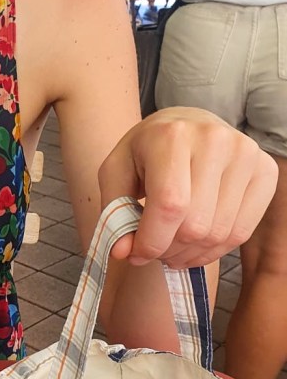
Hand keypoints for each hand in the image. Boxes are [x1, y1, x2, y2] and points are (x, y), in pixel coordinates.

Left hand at [98, 108, 277, 268]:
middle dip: (168, 249)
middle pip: (195, 225)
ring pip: (219, 233)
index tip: (136, 254)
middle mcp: (215, 140)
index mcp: (172, 136)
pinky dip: (215, 250)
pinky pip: (241, 232)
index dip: (151, 241)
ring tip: (173, 247)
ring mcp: (245, 154)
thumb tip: (121, 253)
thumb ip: (114, 212)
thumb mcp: (116, 172)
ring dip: (190, 253)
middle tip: (155, 249)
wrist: (187, 124)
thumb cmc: (147, 152)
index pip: (169, 205)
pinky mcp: (265, 170)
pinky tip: (196, 245)